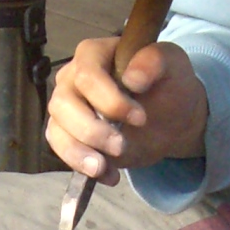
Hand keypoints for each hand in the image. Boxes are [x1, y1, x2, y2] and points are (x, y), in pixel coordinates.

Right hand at [47, 38, 207, 182]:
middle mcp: (72, 78)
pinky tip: (108, 175)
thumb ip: (155, 61)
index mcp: (94, 54)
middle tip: (121, 146)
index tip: (140, 118)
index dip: (109, 100)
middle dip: (91, 130)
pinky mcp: (68, 135)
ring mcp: (66, 107)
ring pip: (56, 129)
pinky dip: (81, 167)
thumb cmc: (167, 83)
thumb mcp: (174, 64)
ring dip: (79, 153)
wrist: (170, 117)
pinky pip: (62, 151)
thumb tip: (133, 78)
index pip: (87, 75)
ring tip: (104, 168)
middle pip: (63, 103)